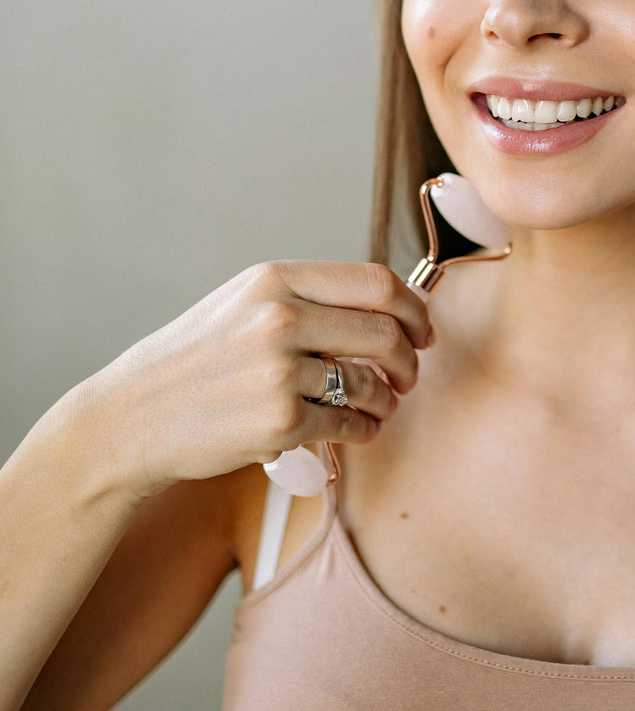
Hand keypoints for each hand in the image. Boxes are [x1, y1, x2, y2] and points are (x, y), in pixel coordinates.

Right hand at [75, 259, 433, 498]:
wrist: (135, 416)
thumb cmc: (196, 360)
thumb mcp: (243, 303)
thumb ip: (307, 298)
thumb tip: (388, 307)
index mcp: (274, 280)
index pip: (375, 283)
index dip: (414, 308)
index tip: (423, 329)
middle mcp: (279, 319)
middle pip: (385, 333)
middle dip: (409, 359)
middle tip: (408, 376)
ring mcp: (280, 372)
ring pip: (371, 384)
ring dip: (386, 400)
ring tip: (379, 406)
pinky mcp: (280, 422)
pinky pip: (349, 426)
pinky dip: (363, 430)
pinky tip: (357, 430)